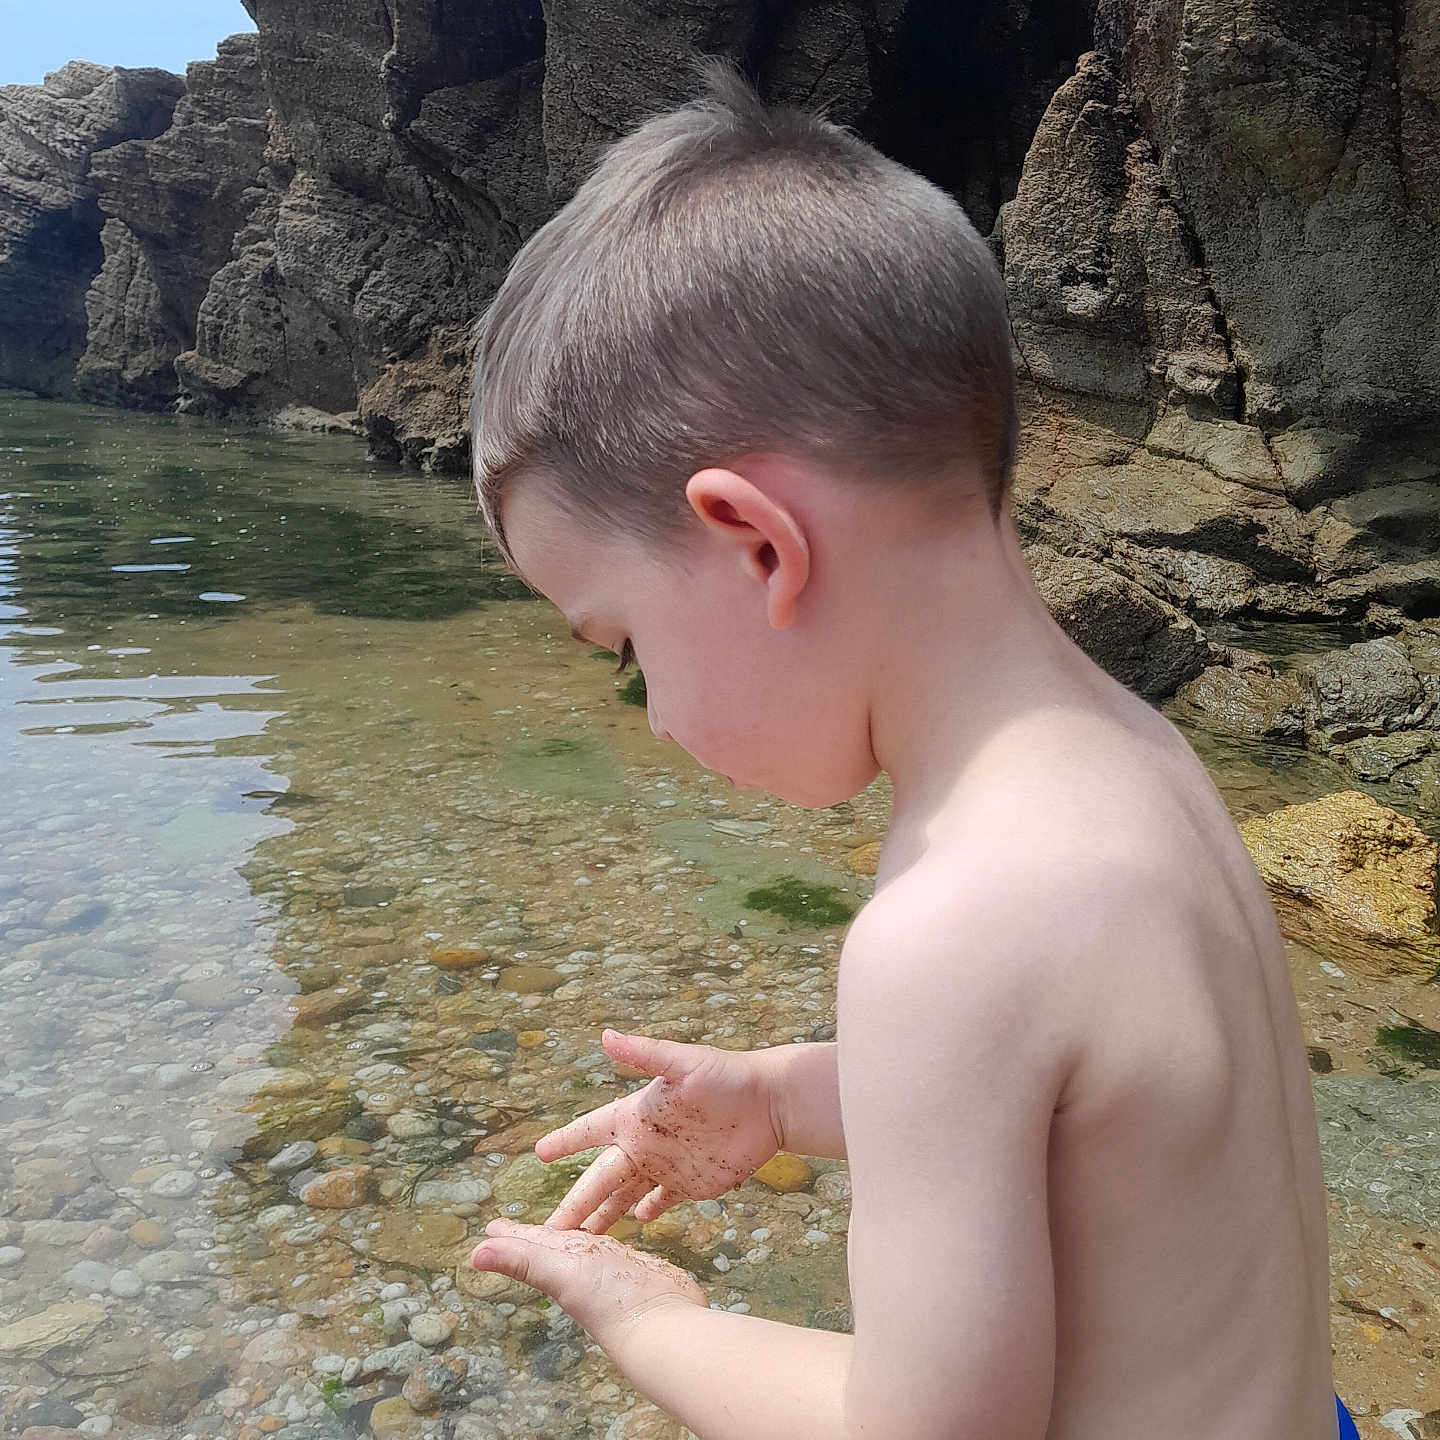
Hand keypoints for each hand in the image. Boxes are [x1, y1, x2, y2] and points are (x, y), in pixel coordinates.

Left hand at [469, 1217, 706, 1358]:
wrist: (664, 1327)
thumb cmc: (611, 1303)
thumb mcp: (563, 1274)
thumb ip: (523, 1262)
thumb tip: (474, 1256)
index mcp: (563, 1263)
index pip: (532, 1243)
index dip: (511, 1235)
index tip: (491, 1226)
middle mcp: (585, 1266)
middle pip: (554, 1244)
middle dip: (534, 1234)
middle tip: (511, 1227)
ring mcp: (612, 1269)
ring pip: (584, 1247)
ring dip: (571, 1236)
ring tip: (559, 1229)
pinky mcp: (640, 1271)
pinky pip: (618, 1251)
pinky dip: (608, 1244)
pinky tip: (609, 1245)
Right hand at [537, 1029, 782, 1230]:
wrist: (771, 1102)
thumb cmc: (727, 1076)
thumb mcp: (683, 1063)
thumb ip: (645, 1054)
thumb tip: (605, 1035)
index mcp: (637, 1115)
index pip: (590, 1130)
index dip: (566, 1141)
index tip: (539, 1152)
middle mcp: (646, 1143)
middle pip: (601, 1178)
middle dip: (574, 1203)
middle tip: (547, 1230)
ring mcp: (667, 1165)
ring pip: (626, 1196)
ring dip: (605, 1216)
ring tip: (583, 1240)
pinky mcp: (693, 1183)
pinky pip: (663, 1201)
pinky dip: (648, 1212)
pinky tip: (636, 1224)